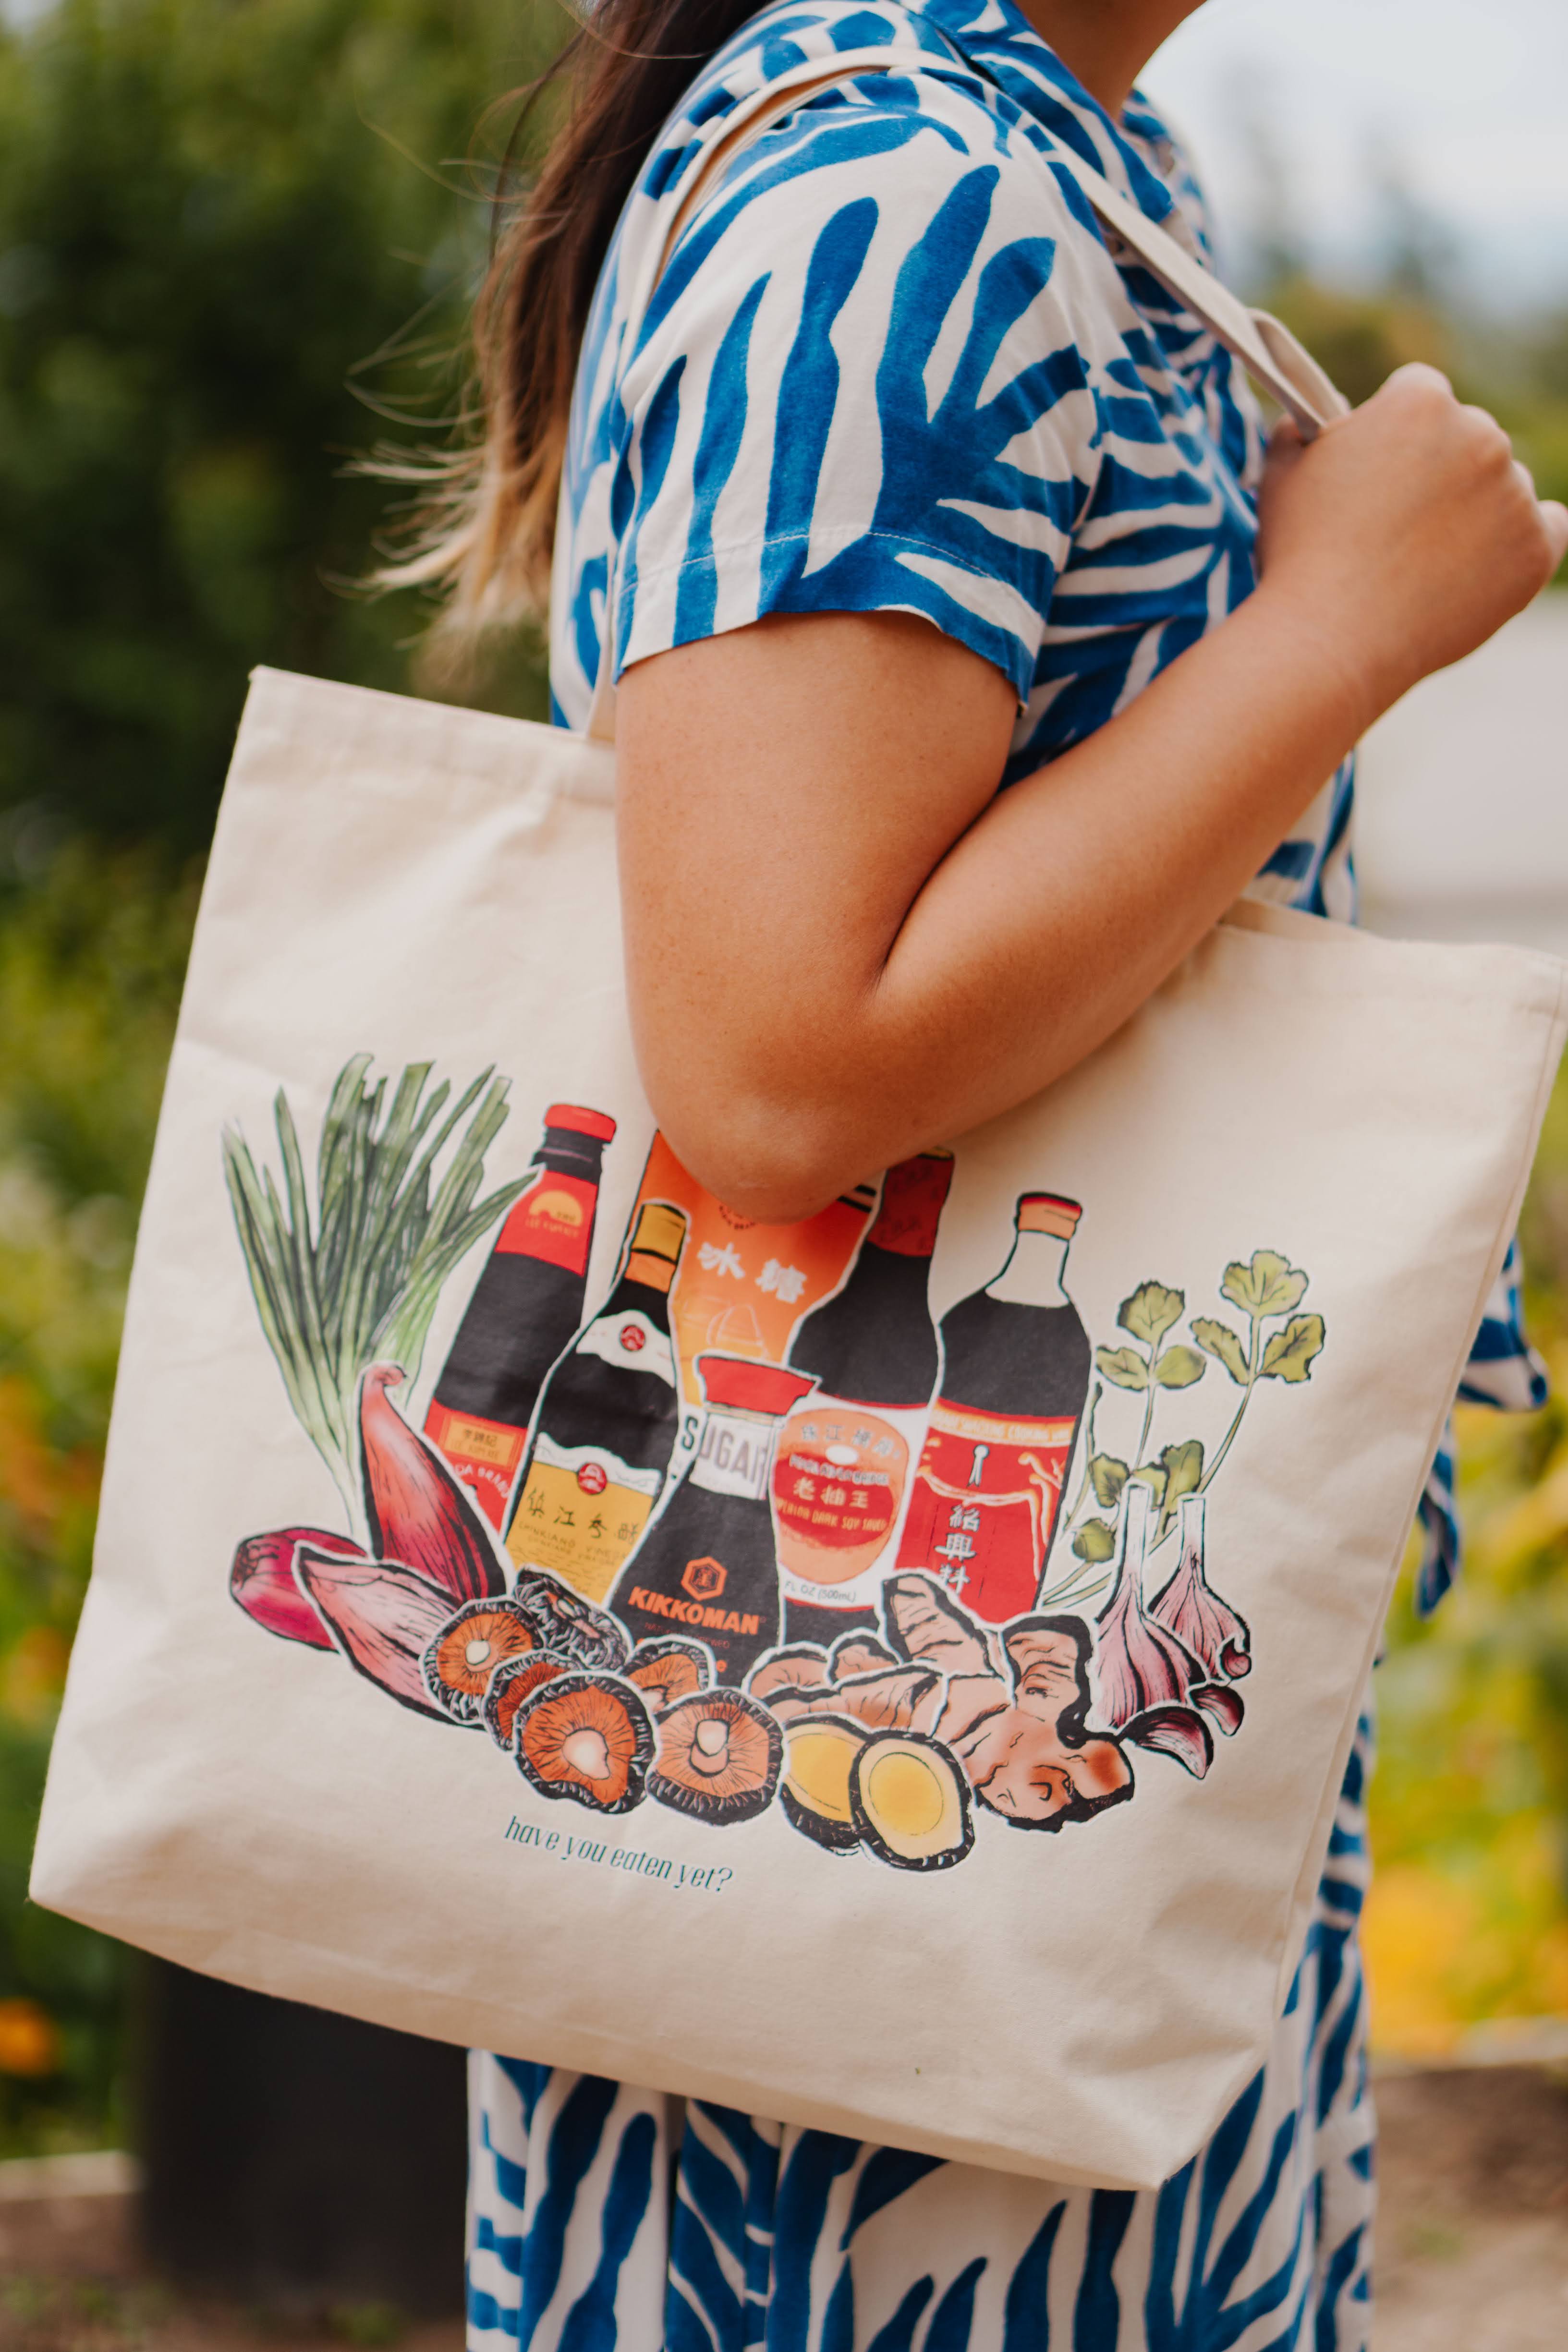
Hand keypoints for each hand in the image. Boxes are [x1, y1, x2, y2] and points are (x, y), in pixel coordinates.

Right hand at [1254, 363, 1567, 724]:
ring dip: (1475, 509)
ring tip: (1422, 562)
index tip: (1378, 469)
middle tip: (1396, 524)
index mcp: (1420, 401)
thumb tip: (1303, 424)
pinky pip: (1548, 528)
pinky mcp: (1536, 549)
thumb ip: (1299, 432)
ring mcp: (1515, 493)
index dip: (1394, 431)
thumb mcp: (1282, 477)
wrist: (1329, 641)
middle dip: (1439, 469)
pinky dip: (1522, 541)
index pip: (1420, 394)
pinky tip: (1486, 561)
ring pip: (1504, 486)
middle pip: (1469, 436)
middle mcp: (1480, 434)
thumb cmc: (1299, 557)